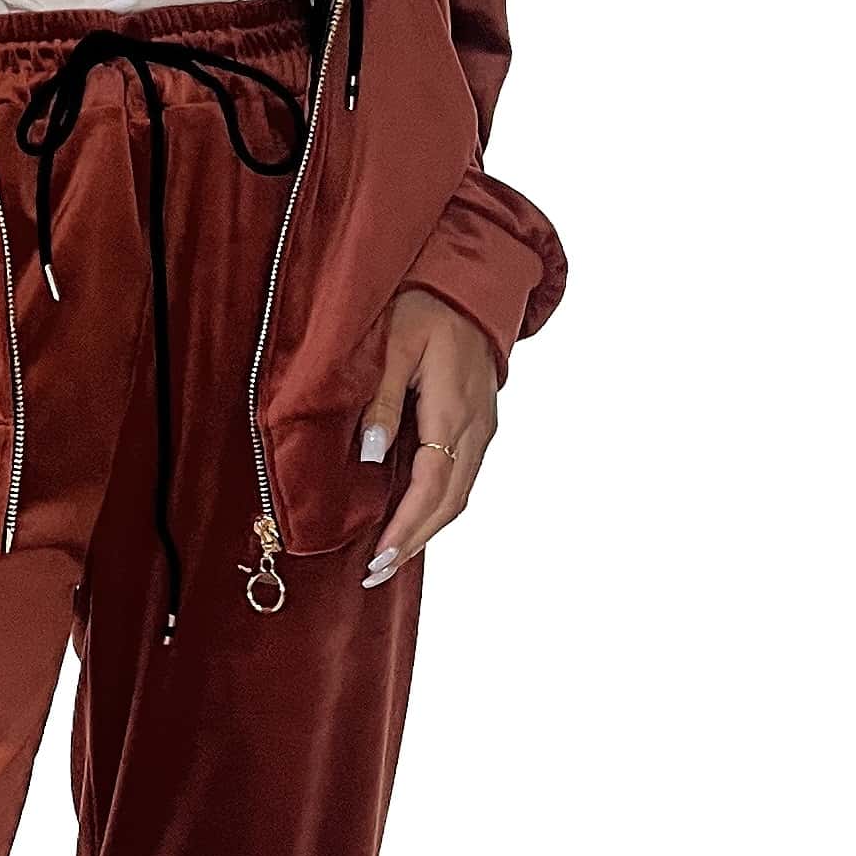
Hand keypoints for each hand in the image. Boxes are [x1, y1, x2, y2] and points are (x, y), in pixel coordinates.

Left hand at [358, 289, 499, 586]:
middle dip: (414, 541)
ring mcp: (484, 427)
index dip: (406, 526)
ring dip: (426, 530)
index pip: (430, 484)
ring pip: (459, 494)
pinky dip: (437, 506)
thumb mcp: (394, 341)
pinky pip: (461, 476)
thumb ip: (381, 399)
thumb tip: (371, 455)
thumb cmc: (426, 304)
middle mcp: (476, 426)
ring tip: (390, 557)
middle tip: (375, 574)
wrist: (471, 281)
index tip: (379, 558)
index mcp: (453, 407)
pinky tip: (413, 519)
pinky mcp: (481, 424)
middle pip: (450, 501)